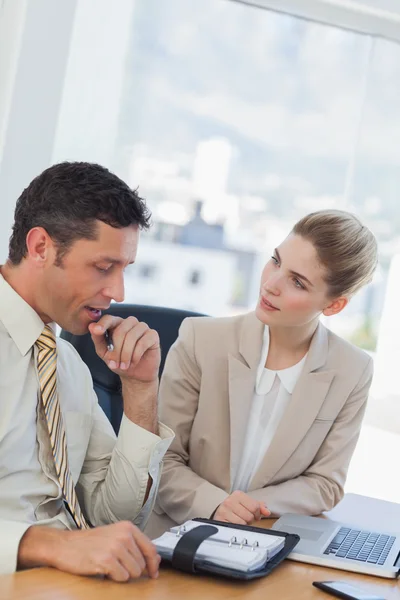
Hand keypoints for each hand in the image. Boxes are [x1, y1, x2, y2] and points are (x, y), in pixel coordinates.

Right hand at [19, 521, 160, 581]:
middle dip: (131, 569)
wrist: (65, 545)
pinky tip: (104, 570)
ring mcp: (116, 547)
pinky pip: (122, 577)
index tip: (153, 573)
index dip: (153, 564)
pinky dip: (114, 578)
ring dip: (122, 574)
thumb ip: (134, 545)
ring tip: (109, 566)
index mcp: (128, 527)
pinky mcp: (107, 560)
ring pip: (134, 572)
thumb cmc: (89, 542)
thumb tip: (155, 559)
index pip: (150, 548)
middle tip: (115, 565)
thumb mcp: (114, 536)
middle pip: (142, 564)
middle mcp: (124, 535)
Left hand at [89, 315, 160, 382]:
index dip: (103, 324)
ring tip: (124, 365)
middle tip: (115, 364)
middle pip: (121, 330)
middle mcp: (130, 323)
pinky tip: (134, 362)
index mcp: (117, 324)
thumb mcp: (104, 352)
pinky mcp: (153, 335)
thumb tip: (91, 326)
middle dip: (117, 350)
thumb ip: (98, 339)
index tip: (97, 331)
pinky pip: (143, 342)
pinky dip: (136, 355)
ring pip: (132, 336)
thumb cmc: (119, 361)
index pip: (109, 318)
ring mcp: (143, 327)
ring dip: (126, 354)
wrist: (135, 375)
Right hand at [213, 491, 270, 524]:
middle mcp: (230, 501)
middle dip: (250, 520)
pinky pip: (235, 528)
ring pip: (242, 523)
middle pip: (249, 516)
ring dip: (243, 525)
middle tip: (245, 518)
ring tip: (239, 520)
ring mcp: (224, 511)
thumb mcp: (247, 504)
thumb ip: (259, 506)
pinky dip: (237, 528)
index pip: (255, 507)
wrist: (220, 511)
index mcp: (238, 494)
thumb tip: (267, 511)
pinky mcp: (220, 520)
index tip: (254, 515)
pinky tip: (234, 524)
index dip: (257, 514)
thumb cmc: (236, 508)